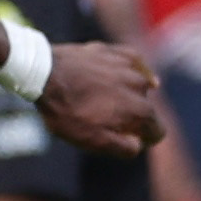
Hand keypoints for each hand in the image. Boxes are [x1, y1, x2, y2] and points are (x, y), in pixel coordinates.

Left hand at [39, 41, 166, 156]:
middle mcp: (142, 88)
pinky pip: (135, 61)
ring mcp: (130, 67)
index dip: (144, 139)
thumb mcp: (91, 140)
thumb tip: (139, 145)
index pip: (157, 132)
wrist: (43, 73)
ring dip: (130, 94)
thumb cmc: (66, 110)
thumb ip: (123, 147)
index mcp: (140, 112)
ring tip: (105, 97)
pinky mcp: (115, 52)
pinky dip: (136, 69)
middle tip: (105, 119)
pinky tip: (134, 73)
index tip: (126, 140)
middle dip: (133, 116)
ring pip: (141, 86)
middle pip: (147, 109)